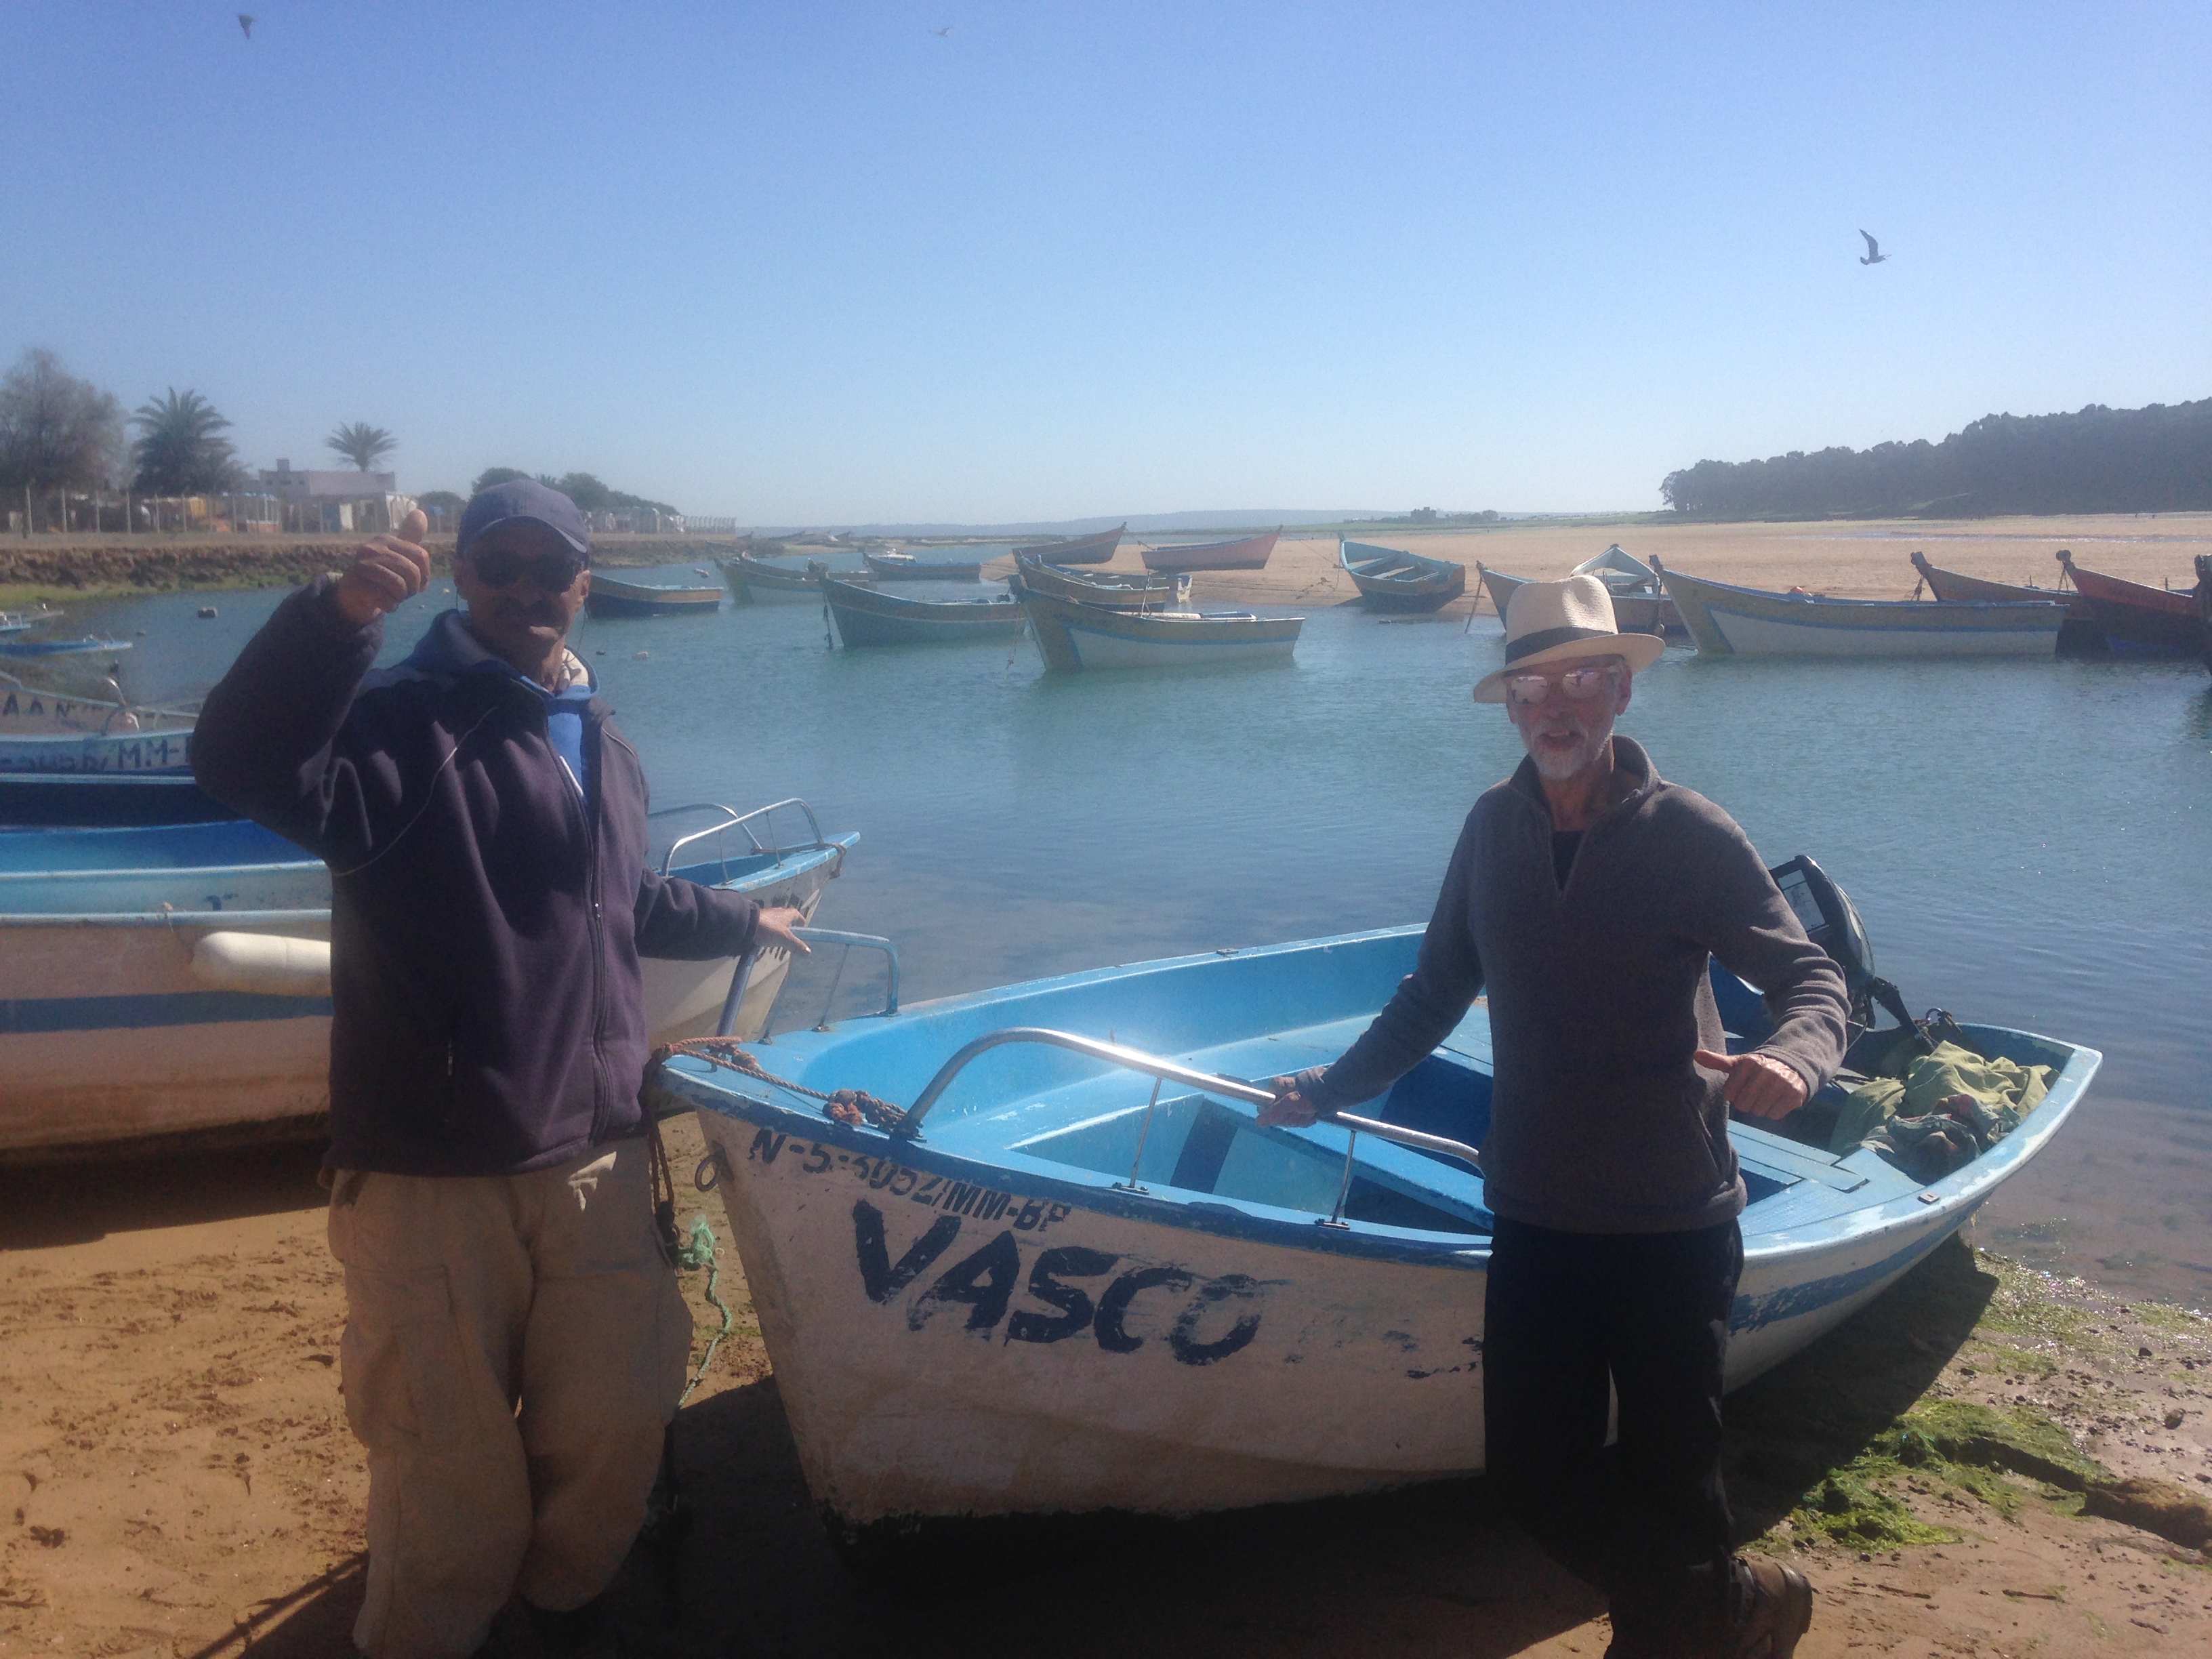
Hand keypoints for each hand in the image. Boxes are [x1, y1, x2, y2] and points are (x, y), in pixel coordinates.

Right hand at [333, 508, 431, 625]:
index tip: (417, 583)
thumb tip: (419, 512)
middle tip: (402, 592)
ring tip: (392, 596)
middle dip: (412, 589)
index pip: (421, 556)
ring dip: (401, 598)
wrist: (353, 595)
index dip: (425, 575)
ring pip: (400, 586)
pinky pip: (387, 600)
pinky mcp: (356, 585)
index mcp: (385, 540)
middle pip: (412, 572)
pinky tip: (384, 603)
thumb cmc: (381, 574)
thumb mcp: (397, 553)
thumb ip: (410, 536)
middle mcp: (372, 549)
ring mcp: (362, 566)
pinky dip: (390, 606)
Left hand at [754, 907, 811, 955]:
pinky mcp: (757, 920)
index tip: (803, 926)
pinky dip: (769, 931)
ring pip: (775, 921)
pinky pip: (766, 925)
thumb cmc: (769, 929)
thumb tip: (809, 952)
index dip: (800, 920)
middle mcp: (777, 912)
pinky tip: (767, 938)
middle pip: (786, 917)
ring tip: (779, 938)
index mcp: (786, 914)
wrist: (746, 924)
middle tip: (791, 933)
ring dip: (778, 928)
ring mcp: (766, 915)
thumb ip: (796, 945)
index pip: (796, 914)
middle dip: (789, 924)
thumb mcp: (785, 939)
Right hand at [1257, 1075, 1320, 1128]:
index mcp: (1278, 1087)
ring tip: (1310, 1114)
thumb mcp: (1291, 1102)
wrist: (1337, 1090)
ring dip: (1300, 1119)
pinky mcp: (1306, 1103)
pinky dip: (1307, 1118)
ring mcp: (1296, 1097)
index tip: (1283, 1115)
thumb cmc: (1312, 1094)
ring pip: (1291, 1116)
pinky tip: (1313, 1116)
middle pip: (1278, 1113)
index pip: (1265, 1104)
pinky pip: (1301, 1116)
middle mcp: (1285, 1091)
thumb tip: (1258, 1121)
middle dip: (1291, 1117)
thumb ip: (1274, 1112)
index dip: (1273, 1113)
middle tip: (1301, 1113)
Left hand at [1694, 1048, 1807, 1120]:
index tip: (1741, 1088)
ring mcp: (1781, 1082)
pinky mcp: (1794, 1094)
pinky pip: (1774, 1115)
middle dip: (1746, 1104)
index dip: (1733, 1095)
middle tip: (1754, 1095)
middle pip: (1744, 1105)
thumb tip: (1696, 1055)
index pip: (1729, 1094)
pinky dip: (1774, 1112)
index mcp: (1749, 1063)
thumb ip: (1717, 1061)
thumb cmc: (1757, 1069)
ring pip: (1759, 1111)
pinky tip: (1776, 1100)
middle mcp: (1766, 1071)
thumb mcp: (1738, 1063)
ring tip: (1765, 1096)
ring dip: (1760, 1108)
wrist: (1792, 1066)